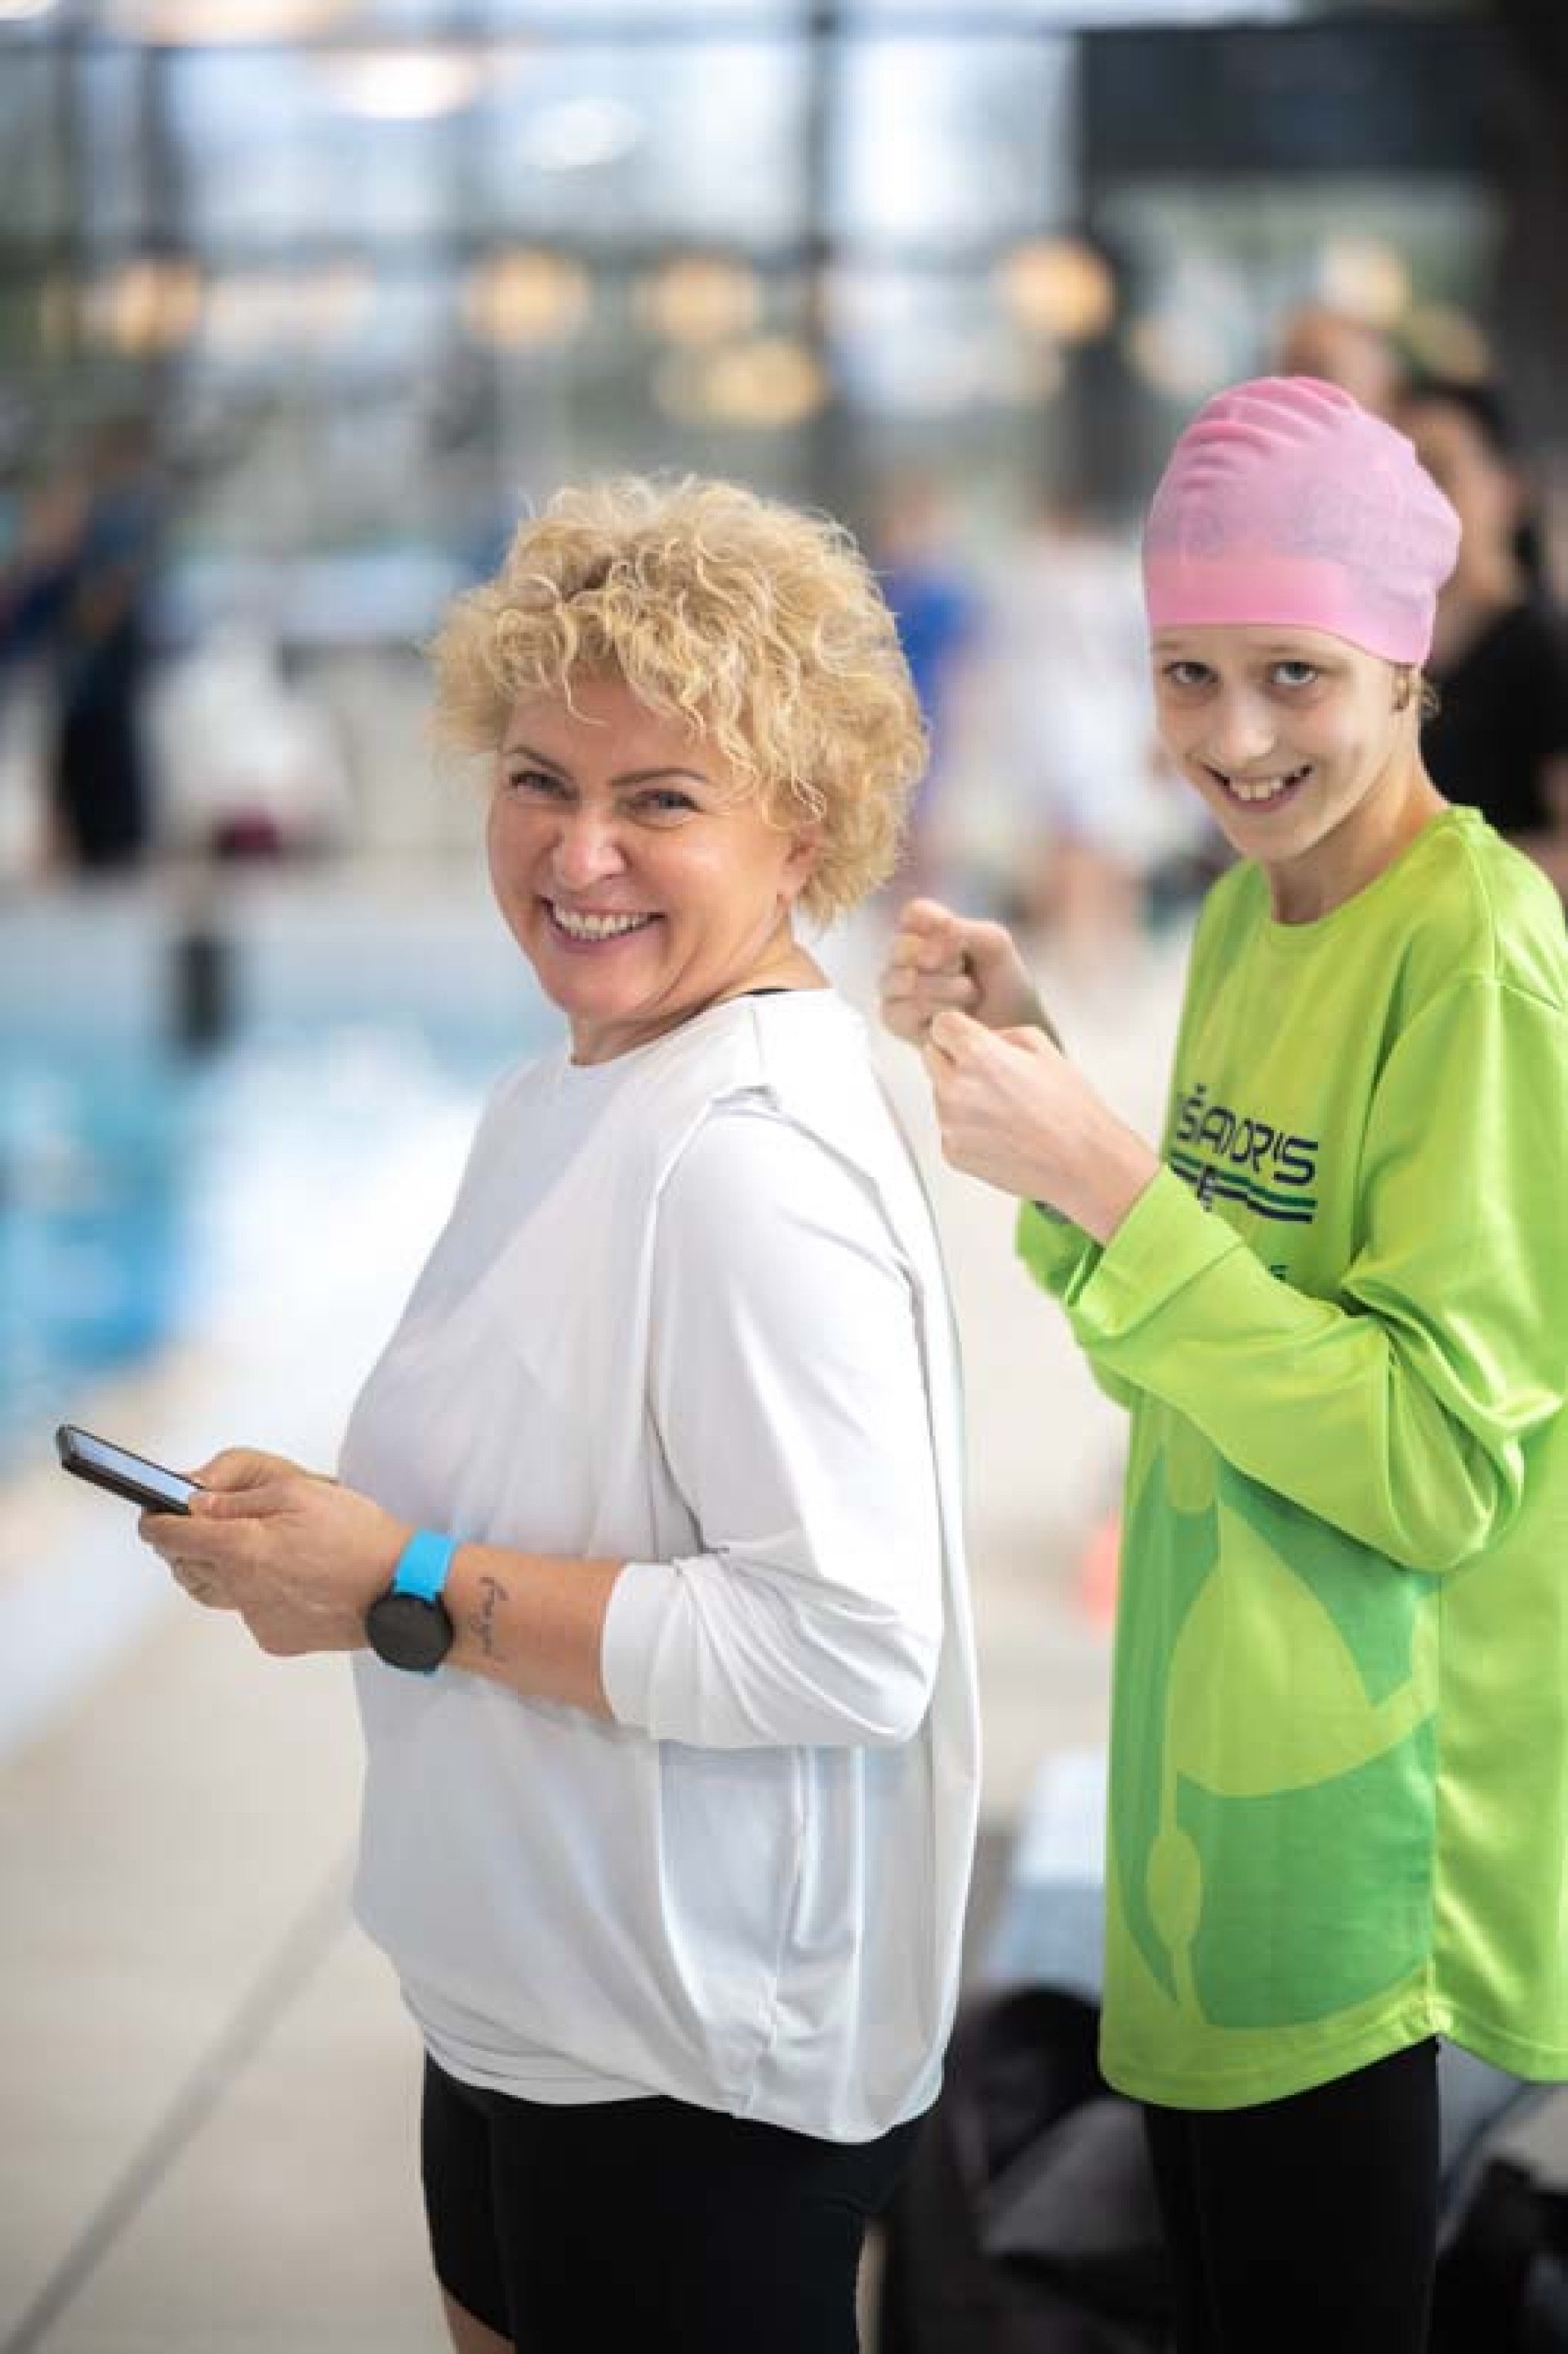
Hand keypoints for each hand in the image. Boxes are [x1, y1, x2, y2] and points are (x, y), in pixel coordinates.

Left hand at [139, 1450, 407, 1657]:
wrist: (401, 1589)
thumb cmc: (360, 1537)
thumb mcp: (300, 1491)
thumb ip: (239, 1498)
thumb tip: (198, 1505)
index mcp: (243, 1547)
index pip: (171, 1536)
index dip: (155, 1521)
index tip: (152, 1514)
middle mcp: (242, 1588)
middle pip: (185, 1566)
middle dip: (184, 1543)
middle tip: (200, 1524)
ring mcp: (257, 1618)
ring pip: (212, 1592)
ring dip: (214, 1569)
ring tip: (242, 1548)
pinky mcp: (276, 1637)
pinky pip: (247, 1612)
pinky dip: (253, 1593)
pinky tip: (284, 1577)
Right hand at [879, 898, 1055, 1049]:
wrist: (1012, 1031)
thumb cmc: (1004, 985)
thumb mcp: (994, 945)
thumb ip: (963, 928)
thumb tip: (938, 926)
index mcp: (925, 930)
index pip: (914, 913)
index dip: (937, 923)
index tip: (961, 940)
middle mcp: (903, 956)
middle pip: (902, 946)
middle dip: (941, 959)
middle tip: (964, 970)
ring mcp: (894, 988)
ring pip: (901, 979)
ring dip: (942, 987)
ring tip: (968, 994)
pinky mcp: (895, 1019)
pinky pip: (900, 1009)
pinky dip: (934, 1010)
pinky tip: (955, 1014)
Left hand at [923, 1009, 1159, 1242]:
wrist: (1082, 1163)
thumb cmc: (1070, 1109)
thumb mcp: (1044, 1047)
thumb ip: (1002, 1034)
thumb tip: (981, 1037)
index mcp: (977, 1054)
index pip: (942, 1025)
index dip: (958, 1030)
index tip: (965, 1037)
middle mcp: (954, 1087)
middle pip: (933, 1058)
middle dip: (955, 1060)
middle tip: (992, 1076)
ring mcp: (950, 1123)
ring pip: (940, 1095)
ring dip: (961, 1096)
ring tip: (1006, 1110)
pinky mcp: (952, 1152)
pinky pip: (950, 1129)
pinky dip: (967, 1129)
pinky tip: (1001, 1134)